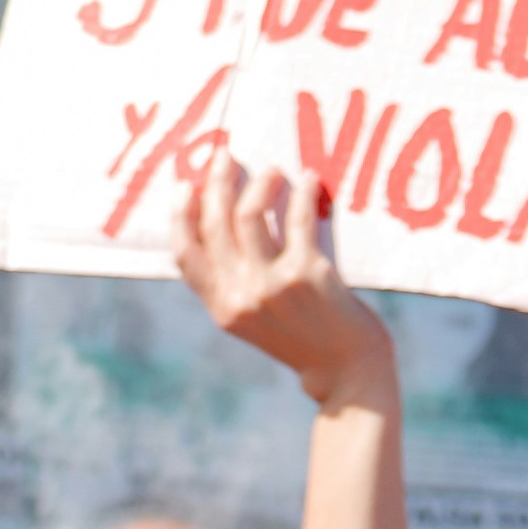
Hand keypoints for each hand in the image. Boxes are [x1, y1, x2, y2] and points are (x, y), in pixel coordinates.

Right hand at [170, 148, 396, 415]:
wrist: (346, 371)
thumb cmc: (305, 338)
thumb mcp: (256, 317)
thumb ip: (236, 280)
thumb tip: (228, 219)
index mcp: (222, 308)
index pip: (184, 254)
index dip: (180, 215)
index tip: (186, 185)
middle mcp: (240, 296)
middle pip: (215, 222)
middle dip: (217, 181)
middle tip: (227, 156)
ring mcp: (271, 286)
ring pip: (250, 213)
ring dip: (261, 182)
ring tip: (274, 170)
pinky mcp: (307, 274)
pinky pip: (298, 218)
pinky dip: (303, 192)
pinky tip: (310, 180)